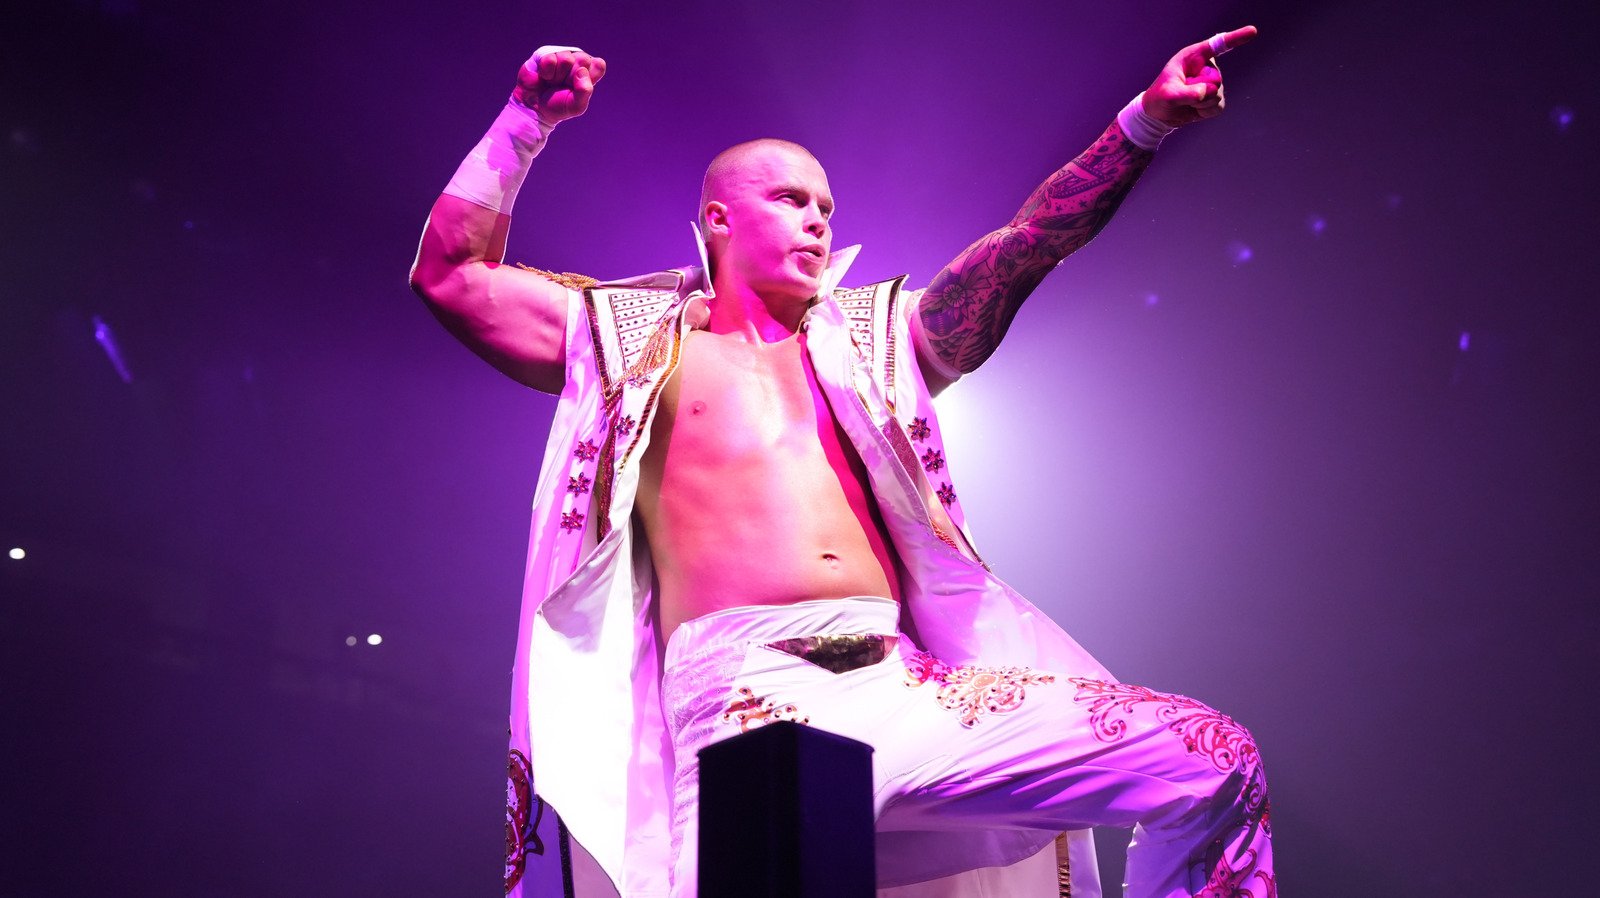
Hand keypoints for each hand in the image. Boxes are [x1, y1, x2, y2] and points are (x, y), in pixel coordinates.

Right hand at [512, 47, 606, 125]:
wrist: (534, 108)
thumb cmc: (558, 106)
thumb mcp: (576, 106)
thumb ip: (584, 92)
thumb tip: (581, 71)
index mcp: (589, 72)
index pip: (598, 65)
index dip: (589, 76)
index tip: (578, 88)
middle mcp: (577, 60)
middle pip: (583, 59)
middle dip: (572, 77)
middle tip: (563, 86)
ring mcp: (561, 55)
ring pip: (566, 58)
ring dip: (558, 75)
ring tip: (552, 82)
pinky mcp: (545, 53)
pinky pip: (550, 59)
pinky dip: (546, 72)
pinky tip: (543, 77)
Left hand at [1141, 26, 1256, 127]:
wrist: (1159, 115)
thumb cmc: (1159, 98)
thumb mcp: (1167, 95)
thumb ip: (1187, 93)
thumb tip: (1208, 93)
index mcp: (1195, 56)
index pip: (1218, 45)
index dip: (1236, 38)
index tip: (1253, 31)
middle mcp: (1207, 67)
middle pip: (1216, 80)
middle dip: (1200, 92)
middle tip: (1181, 94)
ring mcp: (1213, 83)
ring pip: (1217, 95)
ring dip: (1200, 103)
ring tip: (1186, 101)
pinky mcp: (1216, 98)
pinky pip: (1218, 107)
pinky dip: (1204, 111)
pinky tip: (1194, 109)